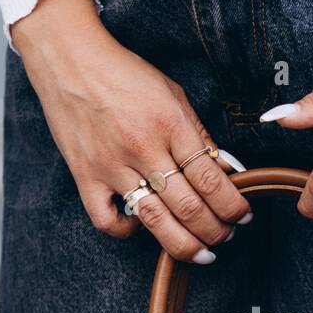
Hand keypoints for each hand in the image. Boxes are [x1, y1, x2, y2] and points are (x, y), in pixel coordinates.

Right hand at [11, 0, 251, 260]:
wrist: (69, 59)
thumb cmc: (124, 74)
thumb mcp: (173, 95)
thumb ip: (199, 135)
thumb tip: (227, 171)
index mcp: (170, 124)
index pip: (211, 179)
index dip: (233, 205)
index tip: (243, 215)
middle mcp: (143, 148)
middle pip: (189, 206)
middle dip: (216, 230)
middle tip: (227, 236)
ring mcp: (111, 166)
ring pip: (154, 221)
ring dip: (184, 244)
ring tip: (201, 253)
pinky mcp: (85, 176)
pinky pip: (108, 220)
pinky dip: (127, 231)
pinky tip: (142, 227)